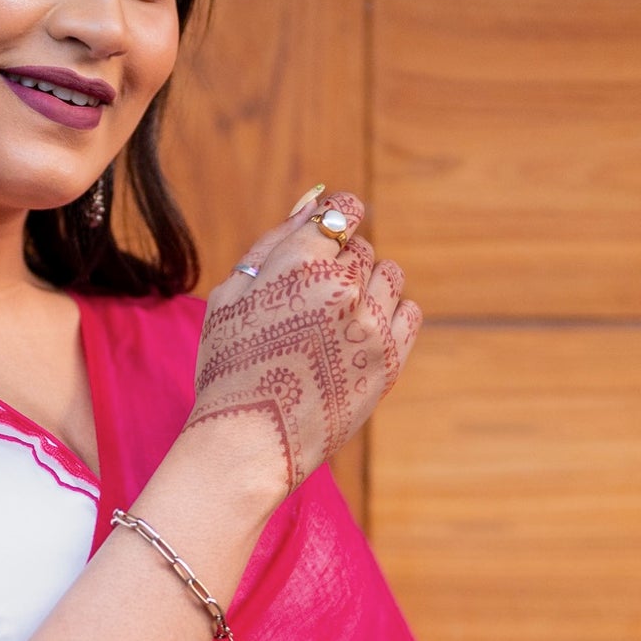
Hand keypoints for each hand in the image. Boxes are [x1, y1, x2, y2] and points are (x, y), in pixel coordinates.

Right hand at [186, 188, 421, 496]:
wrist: (249, 441)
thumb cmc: (230, 366)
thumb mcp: (233, 295)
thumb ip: (275, 240)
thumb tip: (315, 199)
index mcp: (301, 264)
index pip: (342, 211)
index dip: (336, 219)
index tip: (329, 236)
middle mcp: (344, 289)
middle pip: (361, 247)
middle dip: (340, 263)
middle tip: (309, 300)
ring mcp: (372, 326)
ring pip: (389, 274)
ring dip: (366, 286)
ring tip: (333, 319)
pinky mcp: (391, 360)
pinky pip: (409, 312)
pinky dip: (389, 314)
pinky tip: (359, 332)